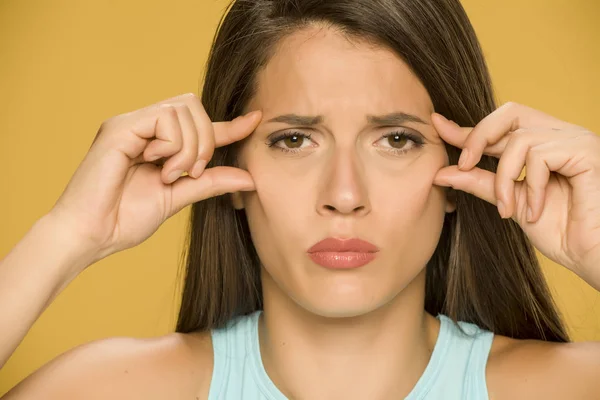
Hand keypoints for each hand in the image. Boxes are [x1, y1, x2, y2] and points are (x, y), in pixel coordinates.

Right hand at [48, 93, 260, 265]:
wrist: (92, 235)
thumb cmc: (125, 218)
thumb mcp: (178, 196)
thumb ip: (210, 182)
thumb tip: (250, 177)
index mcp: (156, 141)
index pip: (198, 124)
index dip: (229, 124)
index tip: (256, 120)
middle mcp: (142, 126)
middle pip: (194, 107)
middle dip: (205, 141)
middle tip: (191, 173)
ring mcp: (130, 123)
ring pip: (183, 110)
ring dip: (188, 148)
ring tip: (169, 175)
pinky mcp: (120, 127)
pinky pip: (165, 119)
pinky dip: (172, 146)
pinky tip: (157, 167)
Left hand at [431, 102, 599, 288]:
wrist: (594, 255)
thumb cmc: (562, 232)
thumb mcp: (510, 203)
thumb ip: (480, 183)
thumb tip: (441, 172)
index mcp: (544, 145)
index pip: (500, 126)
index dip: (467, 128)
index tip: (437, 126)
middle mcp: (560, 135)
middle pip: (509, 113)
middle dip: (479, 136)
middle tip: (465, 165)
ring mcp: (576, 140)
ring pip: (518, 139)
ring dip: (504, 178)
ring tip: (509, 208)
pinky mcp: (586, 151)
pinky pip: (540, 155)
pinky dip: (530, 186)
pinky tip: (534, 211)